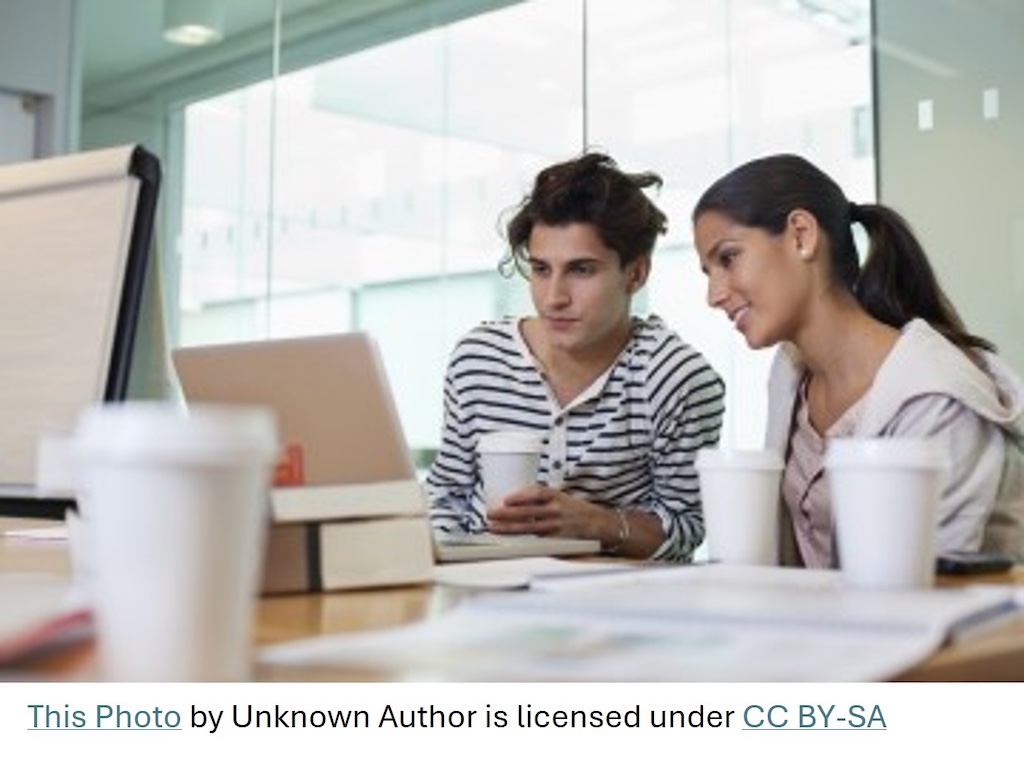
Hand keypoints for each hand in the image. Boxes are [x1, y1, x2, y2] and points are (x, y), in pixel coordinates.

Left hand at [486, 484, 607, 539]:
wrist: (599, 525)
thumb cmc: (575, 510)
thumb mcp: (560, 497)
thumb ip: (541, 498)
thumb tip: (514, 500)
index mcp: (557, 496)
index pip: (536, 493)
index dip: (520, 496)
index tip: (506, 499)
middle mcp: (556, 511)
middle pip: (528, 512)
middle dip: (507, 514)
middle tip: (491, 514)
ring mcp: (556, 527)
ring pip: (529, 528)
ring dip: (509, 528)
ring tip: (494, 528)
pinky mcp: (557, 542)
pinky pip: (536, 540)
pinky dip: (522, 540)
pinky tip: (510, 540)